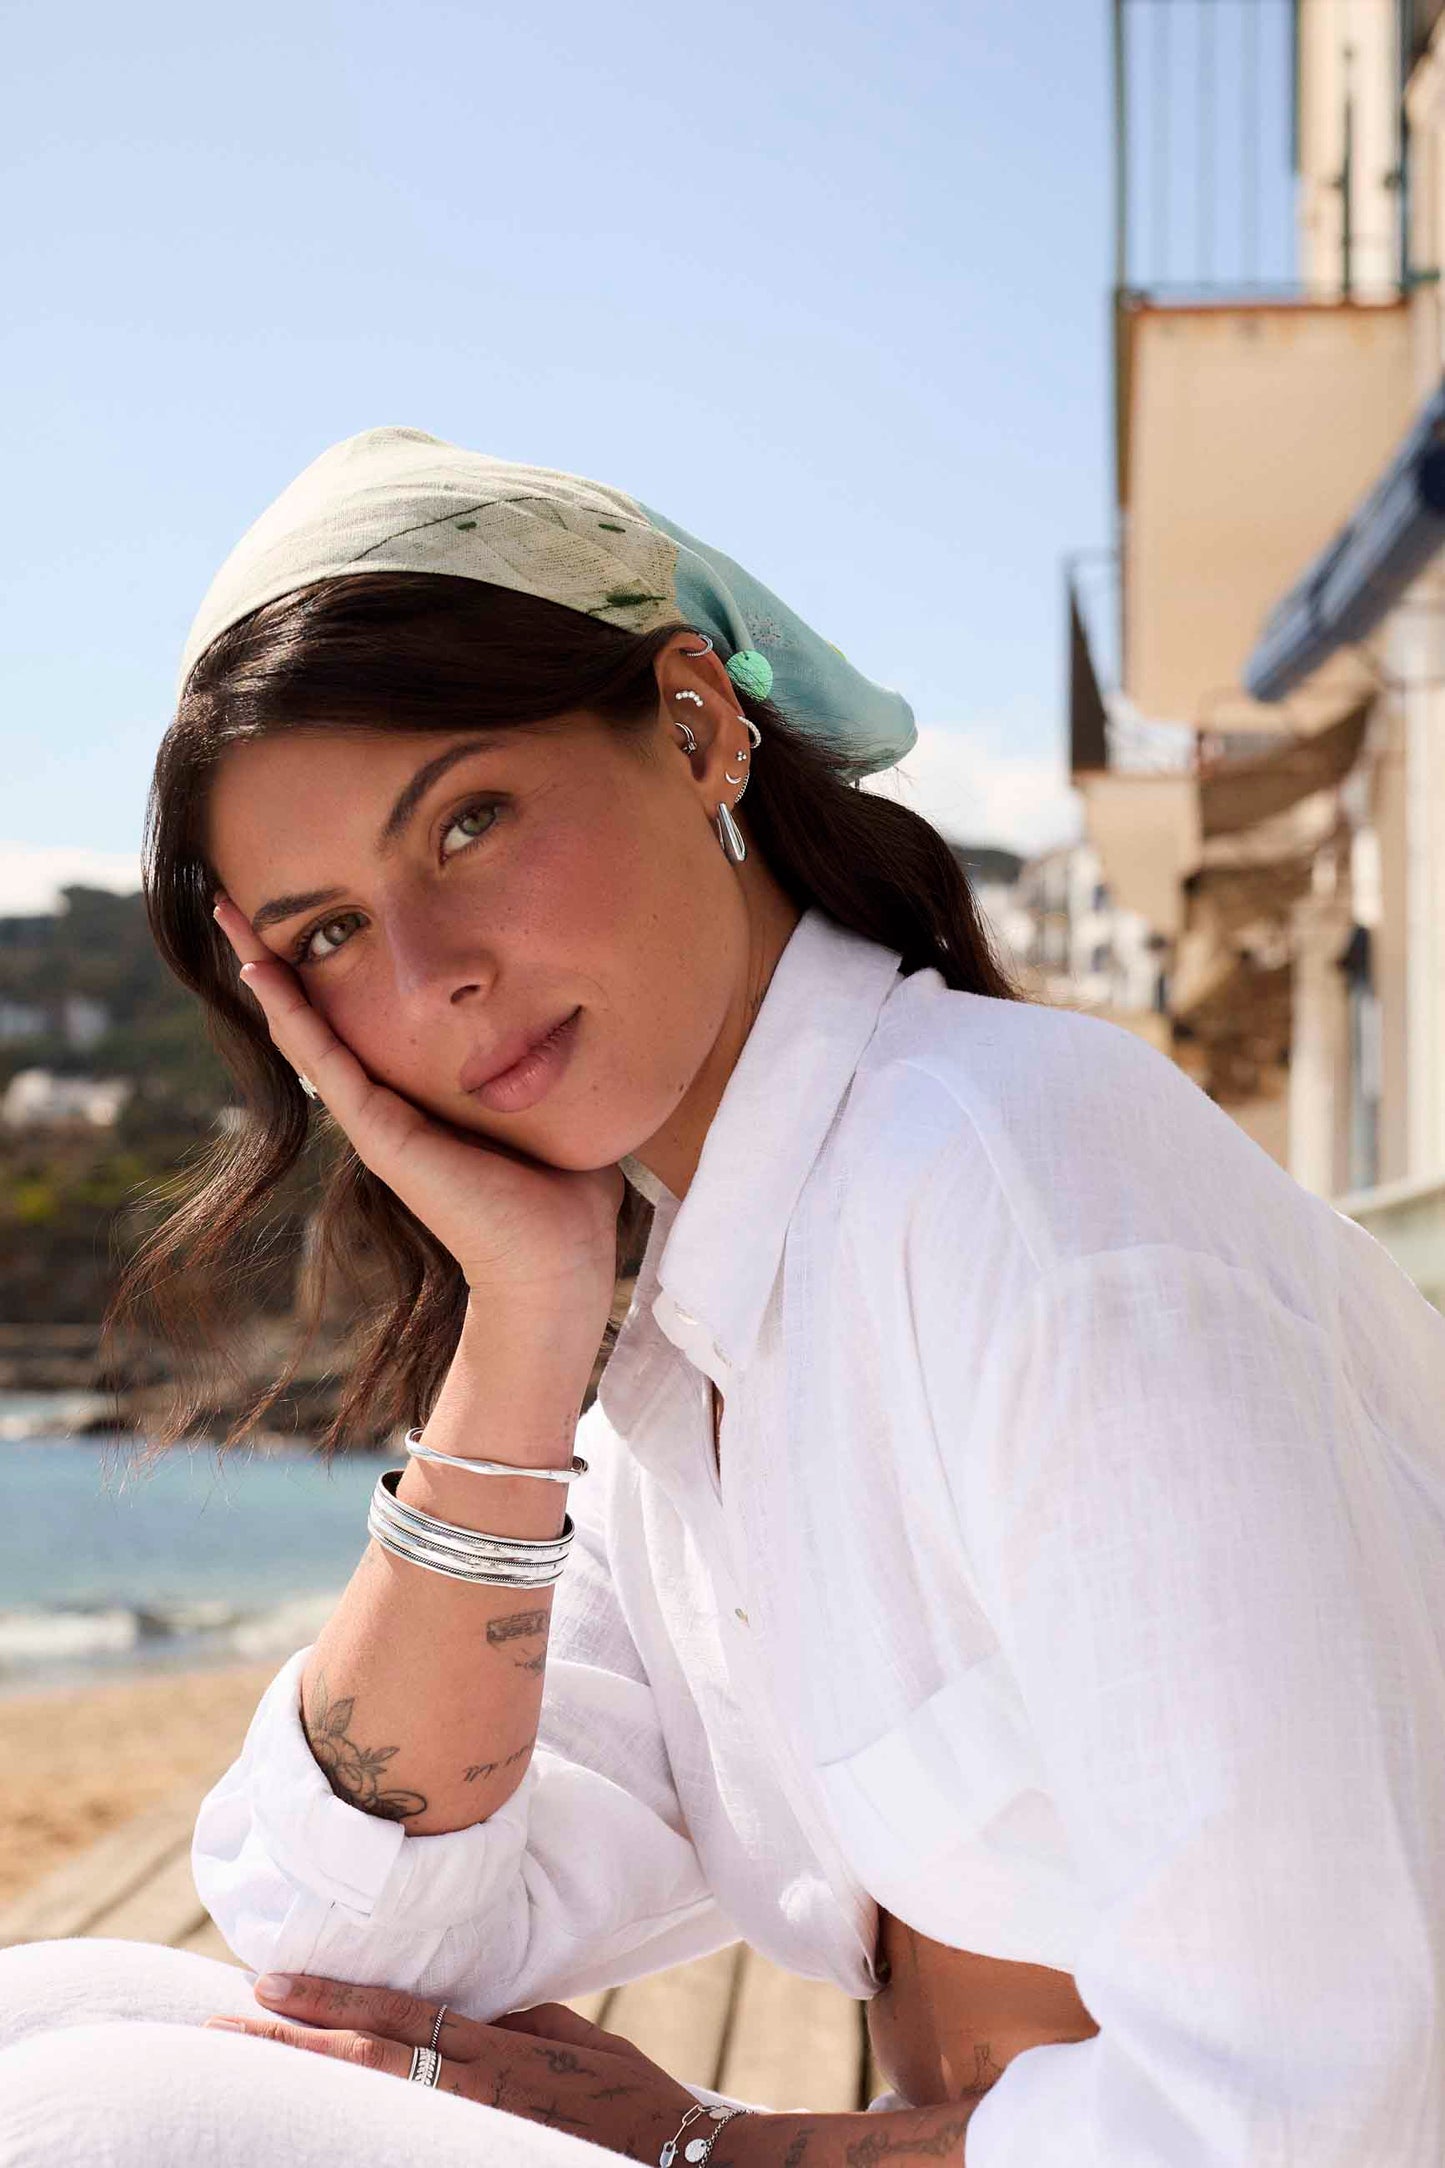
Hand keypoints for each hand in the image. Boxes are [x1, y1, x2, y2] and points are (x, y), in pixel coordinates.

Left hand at [204, 1972, 698, 2160]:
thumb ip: (513, 2016)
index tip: (271, 1983)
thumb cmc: (629, 2093)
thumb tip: (466, 2000)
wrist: (680, 2156)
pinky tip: (312, 2120)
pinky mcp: (482, 2151)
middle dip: (291, 2043)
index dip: (332, 2000)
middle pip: (366, 2061)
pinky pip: (405, 2137)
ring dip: (306, 2081)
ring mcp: (474, 2130)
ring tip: (246, 2060)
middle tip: (222, 2025)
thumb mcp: (571, 2035)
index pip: (398, 2016)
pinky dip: (354, 2126)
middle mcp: (475, 2087)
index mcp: (497, 2048)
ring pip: (372, 2102)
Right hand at [213, 893, 622, 1319]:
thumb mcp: (553, 1103)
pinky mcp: (380, 1134)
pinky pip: (326, 1059)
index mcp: (421, 1097)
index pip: (364, 1020)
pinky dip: (290, 1013)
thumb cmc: (567, 1194)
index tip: (310, 913)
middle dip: (278, 956)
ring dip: (265, 971)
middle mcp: (386, 1106)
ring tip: (227, 914)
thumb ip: (550, 1063)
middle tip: (235, 899)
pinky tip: (260, 970)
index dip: (330, 969)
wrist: (556, 1265)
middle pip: (317, 1018)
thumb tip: (583, 1018)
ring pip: (305, 1032)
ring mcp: (375, 1120)